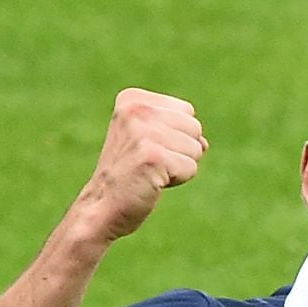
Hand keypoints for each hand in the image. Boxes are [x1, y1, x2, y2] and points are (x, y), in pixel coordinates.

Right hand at [76, 88, 207, 239]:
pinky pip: (191, 168)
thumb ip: (179, 132)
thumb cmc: (129, 174)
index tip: (147, 149)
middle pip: (194, 127)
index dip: (175, 135)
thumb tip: (204, 144)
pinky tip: (153, 182)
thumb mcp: (149, 141)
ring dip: (179, 167)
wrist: (103, 205)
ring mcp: (144, 132)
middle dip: (181, 151)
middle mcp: (137, 110)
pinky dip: (177, 180)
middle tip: (151, 163)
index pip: (186, 111)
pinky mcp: (153, 156)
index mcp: (133, 99)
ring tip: (151, 172)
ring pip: (196, 149)